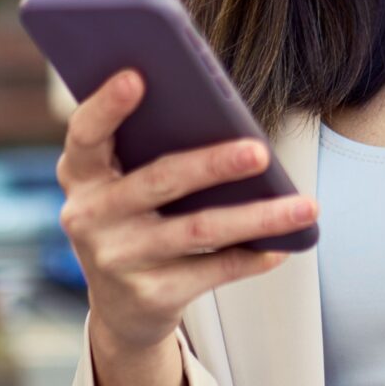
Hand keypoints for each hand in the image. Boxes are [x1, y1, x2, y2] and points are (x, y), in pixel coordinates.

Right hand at [57, 69, 317, 360]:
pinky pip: (213, 271)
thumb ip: (147, 148)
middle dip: (213, 164)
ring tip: (304, 206)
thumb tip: (219, 113)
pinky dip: (252, 256)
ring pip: (198, 230)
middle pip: (160, 180)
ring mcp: (118, 259)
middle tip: (259, 150)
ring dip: (257, 216)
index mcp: (80, 175)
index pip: (85, 134)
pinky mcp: (151, 296)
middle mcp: (90, 217)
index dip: (106, 106)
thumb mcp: (122, 183)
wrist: (121, 308)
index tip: (136, 77)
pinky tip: (283, 244)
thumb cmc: (133, 218)